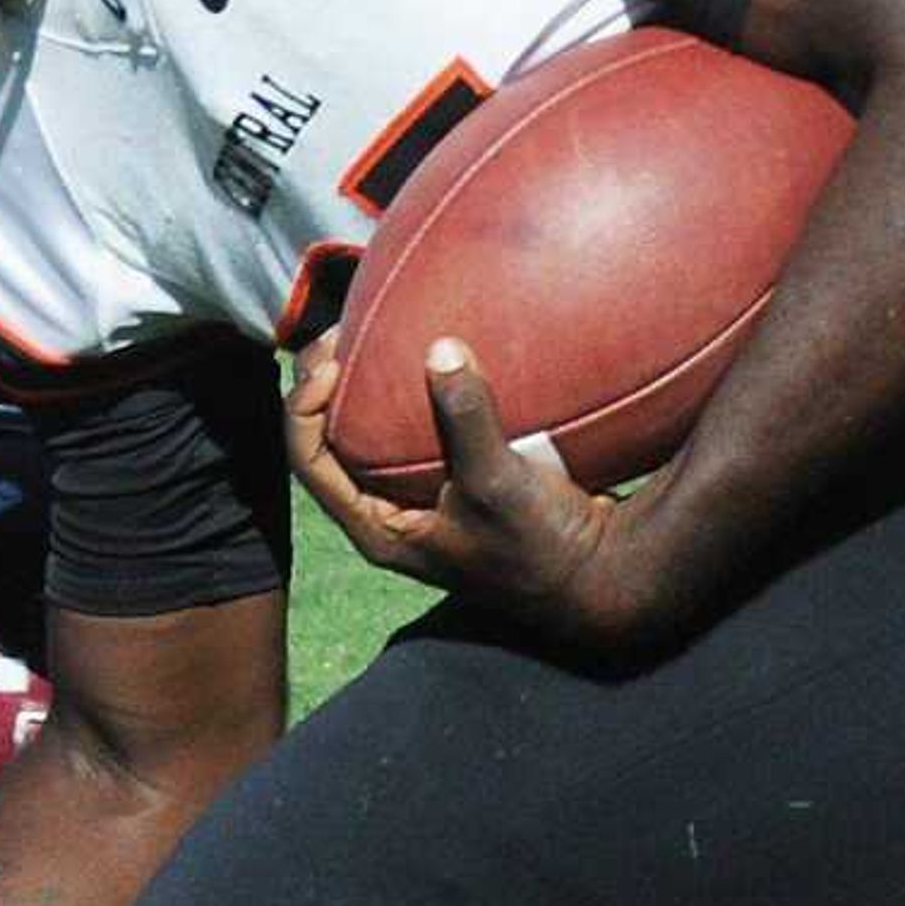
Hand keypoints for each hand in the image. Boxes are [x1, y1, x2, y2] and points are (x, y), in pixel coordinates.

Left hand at [287, 330, 651, 646]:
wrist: (600, 572)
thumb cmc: (541, 545)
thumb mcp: (498, 482)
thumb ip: (466, 418)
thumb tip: (440, 348)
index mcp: (378, 528)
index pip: (309, 461)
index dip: (304, 407)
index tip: (332, 361)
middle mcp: (390, 514)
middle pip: (330, 440)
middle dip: (326, 385)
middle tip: (342, 333)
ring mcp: (424, 498)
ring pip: (372, 434)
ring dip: (366, 385)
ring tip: (370, 333)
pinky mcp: (459, 480)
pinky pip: (421, 429)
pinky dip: (417, 393)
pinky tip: (433, 354)